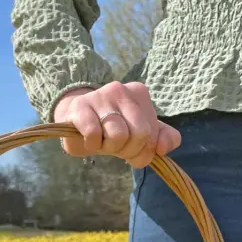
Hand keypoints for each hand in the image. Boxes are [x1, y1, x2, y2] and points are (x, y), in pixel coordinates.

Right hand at [53, 81, 181, 168]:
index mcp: (140, 95)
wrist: (77, 125)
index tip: (129, 147)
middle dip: (126, 150)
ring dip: (109, 147)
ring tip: (102, 141)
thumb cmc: (113, 130)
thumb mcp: (143, 135)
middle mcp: (122, 89)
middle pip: (138, 135)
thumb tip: (163, 148)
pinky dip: (92, 144)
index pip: (151, 134)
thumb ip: (164, 139)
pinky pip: (94, 133)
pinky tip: (89, 139)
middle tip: (114, 146)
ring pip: (117, 135)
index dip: (141, 151)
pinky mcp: (80, 106)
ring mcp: (100, 95)